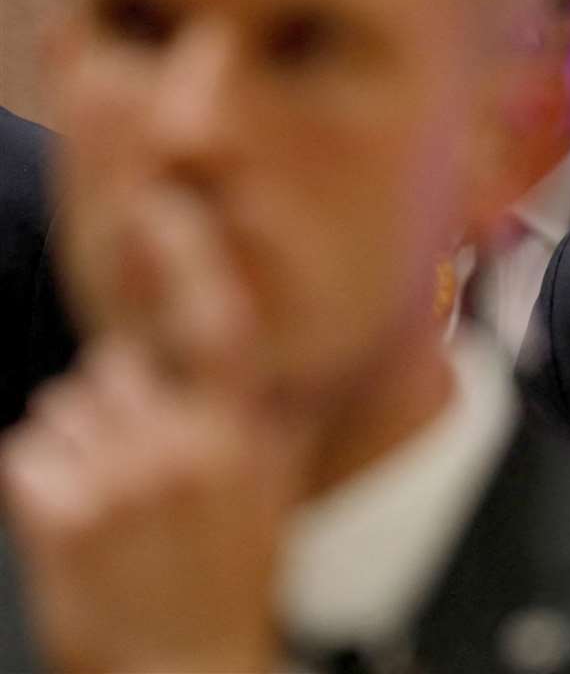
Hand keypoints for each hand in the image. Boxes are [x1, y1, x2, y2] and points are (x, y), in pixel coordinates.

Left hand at [1, 189, 306, 671]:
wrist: (184, 670)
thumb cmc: (231, 581)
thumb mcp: (270, 493)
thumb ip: (265, 421)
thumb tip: (272, 365)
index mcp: (237, 438)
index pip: (217, 327)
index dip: (188, 258)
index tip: (162, 210)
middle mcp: (180, 447)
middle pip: (116, 371)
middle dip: (119, 406)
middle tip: (145, 473)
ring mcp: (118, 480)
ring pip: (65, 410)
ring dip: (79, 446)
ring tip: (116, 506)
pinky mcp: (59, 514)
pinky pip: (28, 453)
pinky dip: (40, 483)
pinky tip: (78, 525)